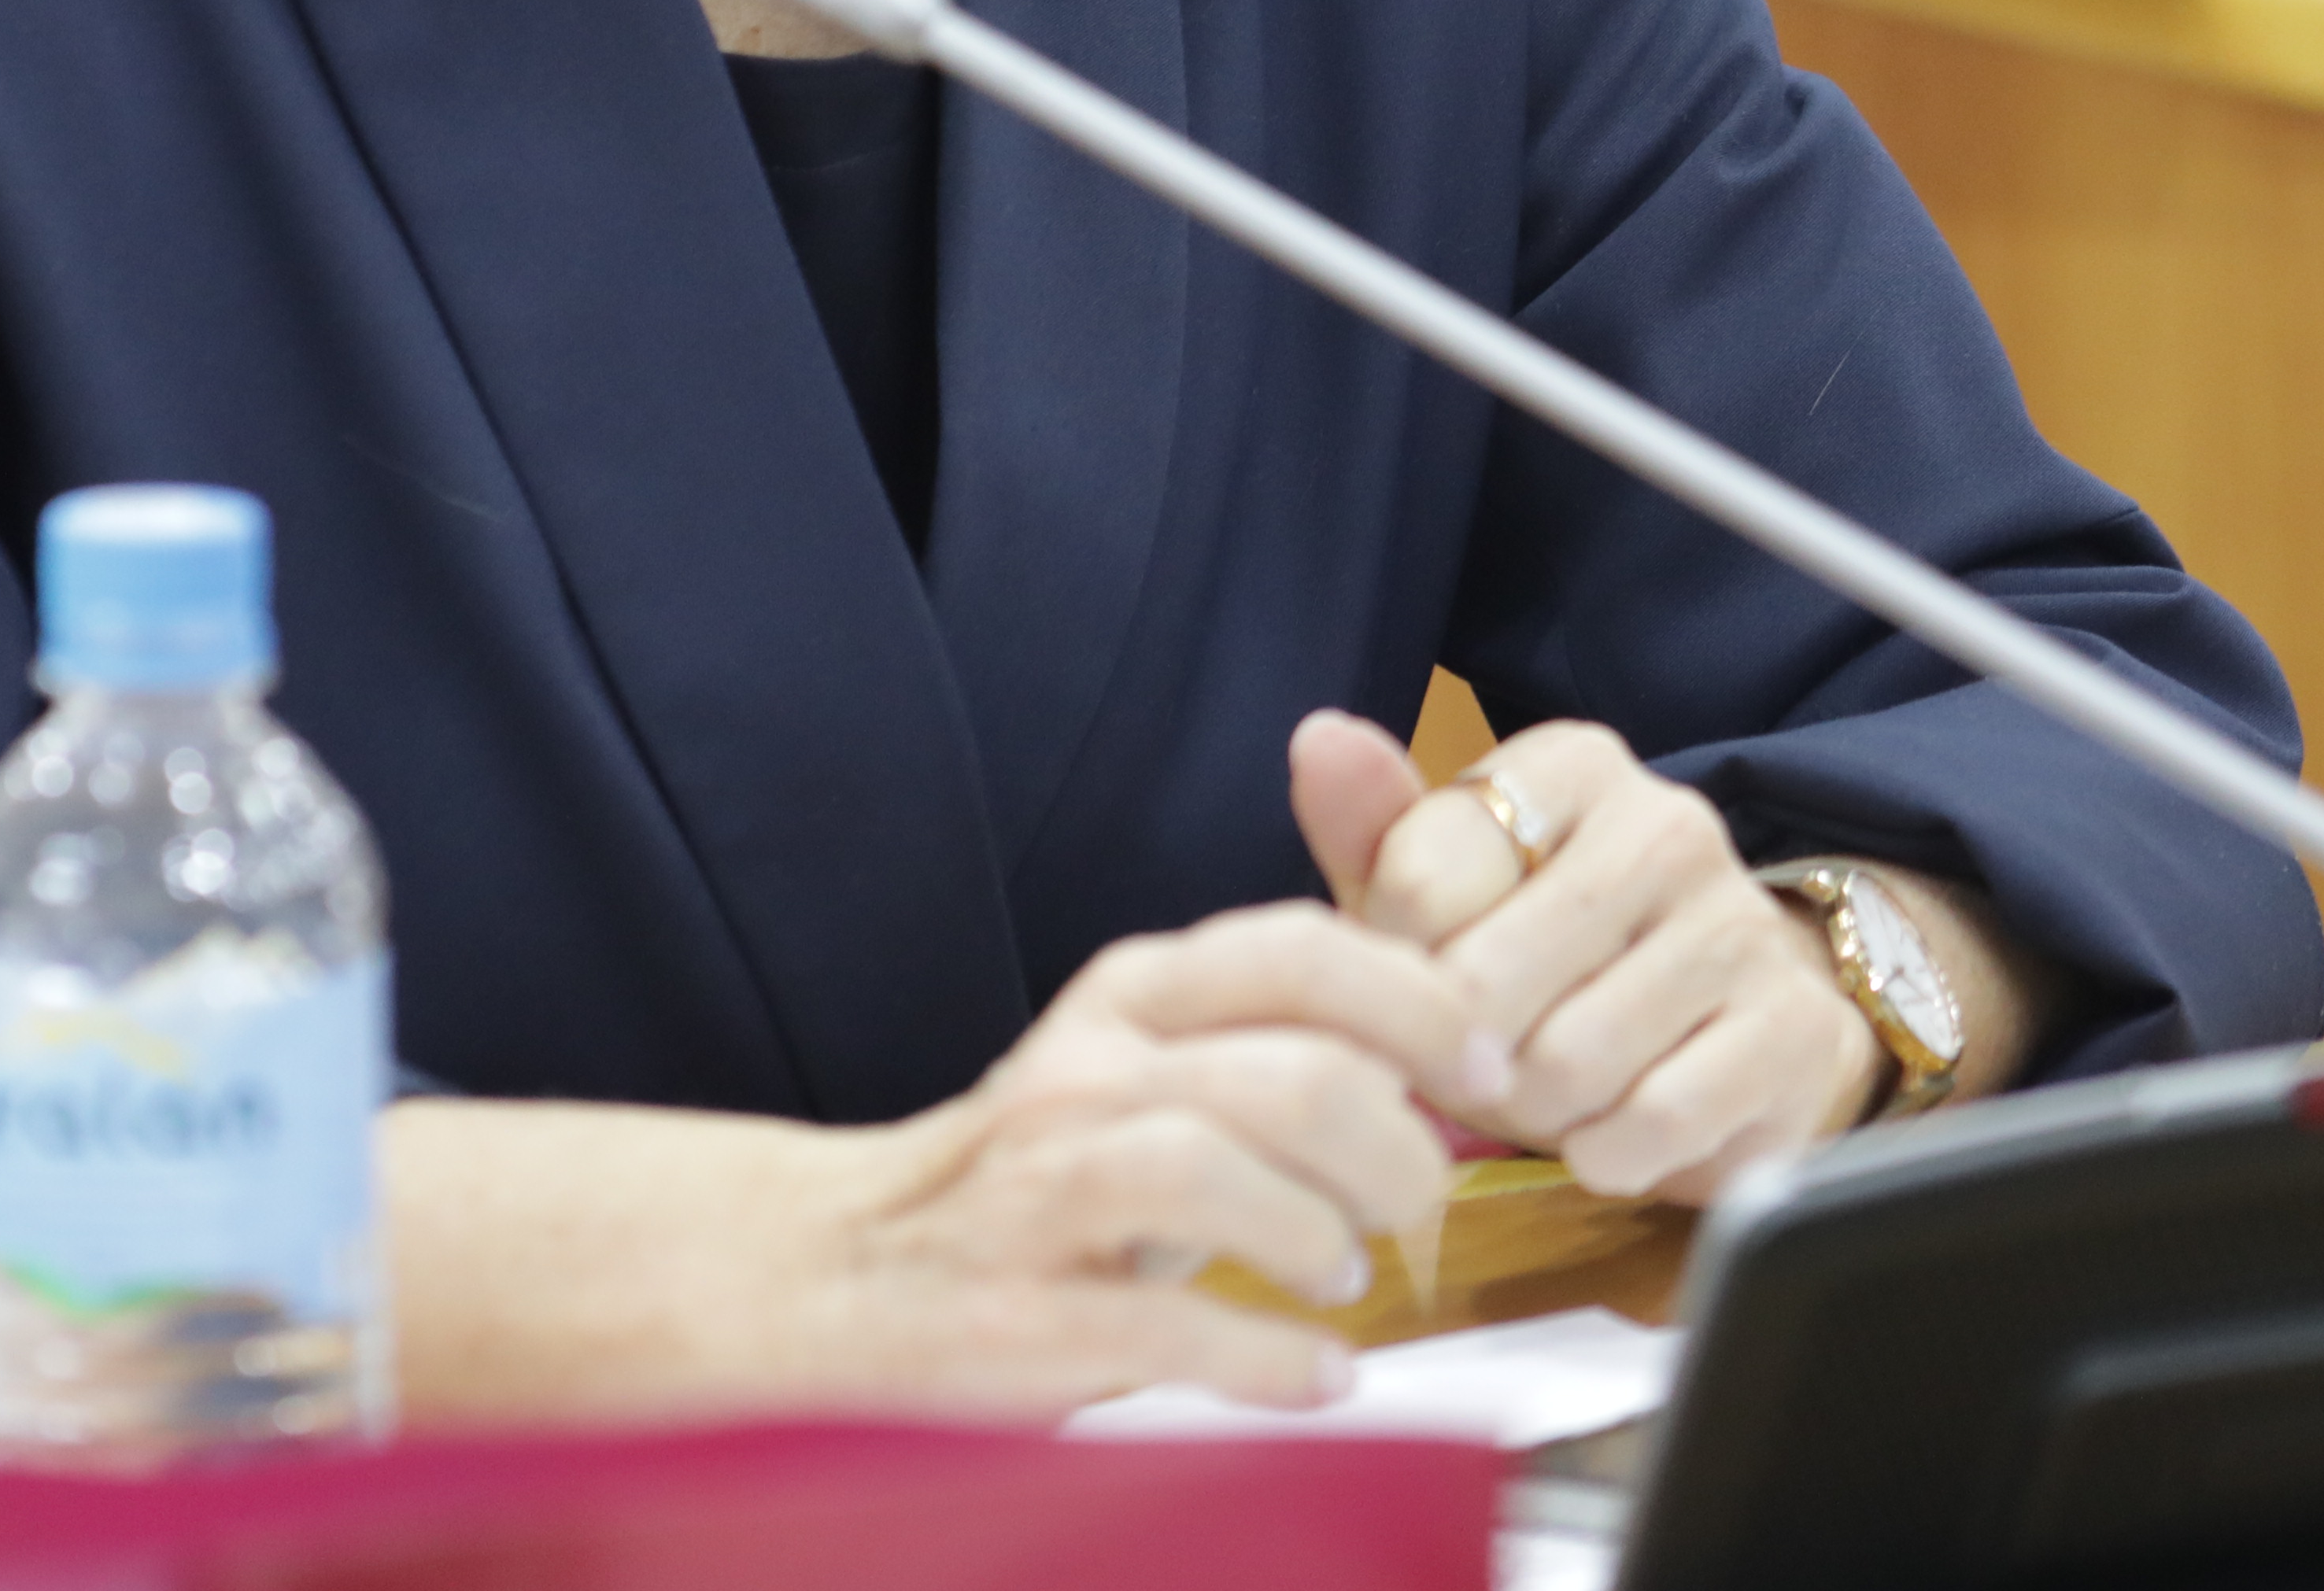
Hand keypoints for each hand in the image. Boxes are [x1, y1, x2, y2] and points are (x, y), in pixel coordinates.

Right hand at [385, 900, 1490, 1422]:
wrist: (835, 1273)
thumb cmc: (1032, 1178)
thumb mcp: (1140, 1065)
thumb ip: (1272, 1037)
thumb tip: (1450, 1052)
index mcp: (1126, 996)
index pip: (1298, 950)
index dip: (1420, 1001)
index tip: (1488, 1066)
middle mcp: (1084, 1071)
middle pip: (1292, 1070)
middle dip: (1397, 1148)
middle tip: (1417, 1205)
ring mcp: (1041, 1190)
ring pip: (1223, 1170)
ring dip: (1324, 1236)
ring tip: (1345, 1274)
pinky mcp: (1019, 1313)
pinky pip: (1171, 1324)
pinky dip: (1271, 1357)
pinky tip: (1315, 1373)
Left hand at [1287, 710, 1876, 1202]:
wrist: (1726, 1026)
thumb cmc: (1548, 957)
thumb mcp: (1444, 891)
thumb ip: (1373, 828)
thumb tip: (1319, 738)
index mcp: (1572, 766)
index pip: (1418, 882)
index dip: (1402, 967)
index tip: (1437, 978)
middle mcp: (1667, 823)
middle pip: (1485, 981)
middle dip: (1462, 1055)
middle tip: (1484, 1064)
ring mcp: (1738, 923)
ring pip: (1566, 1061)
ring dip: (1535, 1112)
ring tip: (1551, 1094)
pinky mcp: (1789, 1029)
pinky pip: (1652, 1121)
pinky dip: (1611, 1153)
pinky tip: (1614, 1132)